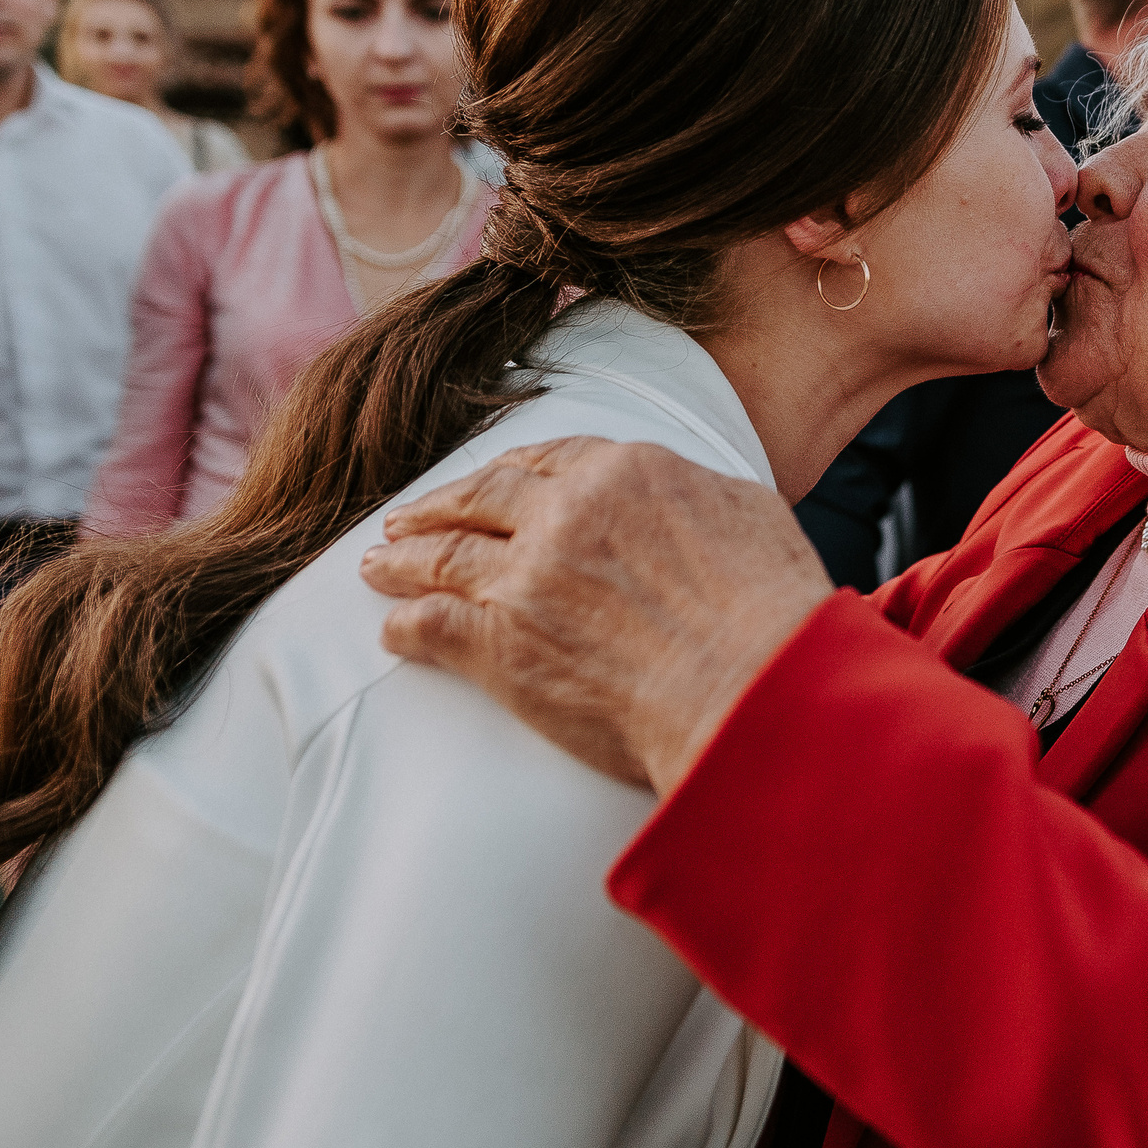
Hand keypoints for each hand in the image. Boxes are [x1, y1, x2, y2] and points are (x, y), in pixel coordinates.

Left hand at [360, 438, 833, 792]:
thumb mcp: (750, 513)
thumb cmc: (770, 611)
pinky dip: (407, 627)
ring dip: (404, 560)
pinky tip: (393, 631)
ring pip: (444, 556)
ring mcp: (526, 577)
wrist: (747, 686)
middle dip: (438, 507)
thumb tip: (686, 502)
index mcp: (626, 472)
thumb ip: (699, 496)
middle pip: (482, 498)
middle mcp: (566, 513)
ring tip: (377, 566)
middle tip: (405, 518)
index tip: (491, 482)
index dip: (510, 471)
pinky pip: (433, 627)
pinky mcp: (502, 646)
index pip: (549, 460)